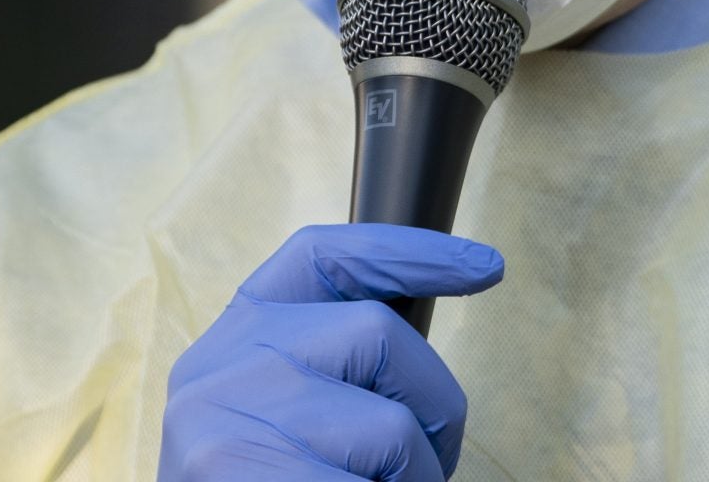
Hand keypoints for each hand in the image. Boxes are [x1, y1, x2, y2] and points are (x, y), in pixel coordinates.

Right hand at [158, 224, 502, 479]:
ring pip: (392, 427)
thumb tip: (447, 317)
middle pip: (381, 333)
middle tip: (429, 466)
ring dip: (417, 477)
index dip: (410, 251)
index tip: (486, 268)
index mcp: (237, 334)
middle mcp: (222, 364)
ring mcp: (224, 424)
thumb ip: (337, 363)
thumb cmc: (262, 477)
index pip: (328, 255)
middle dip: (436, 406)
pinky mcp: (234, 475)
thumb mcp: (280, 408)